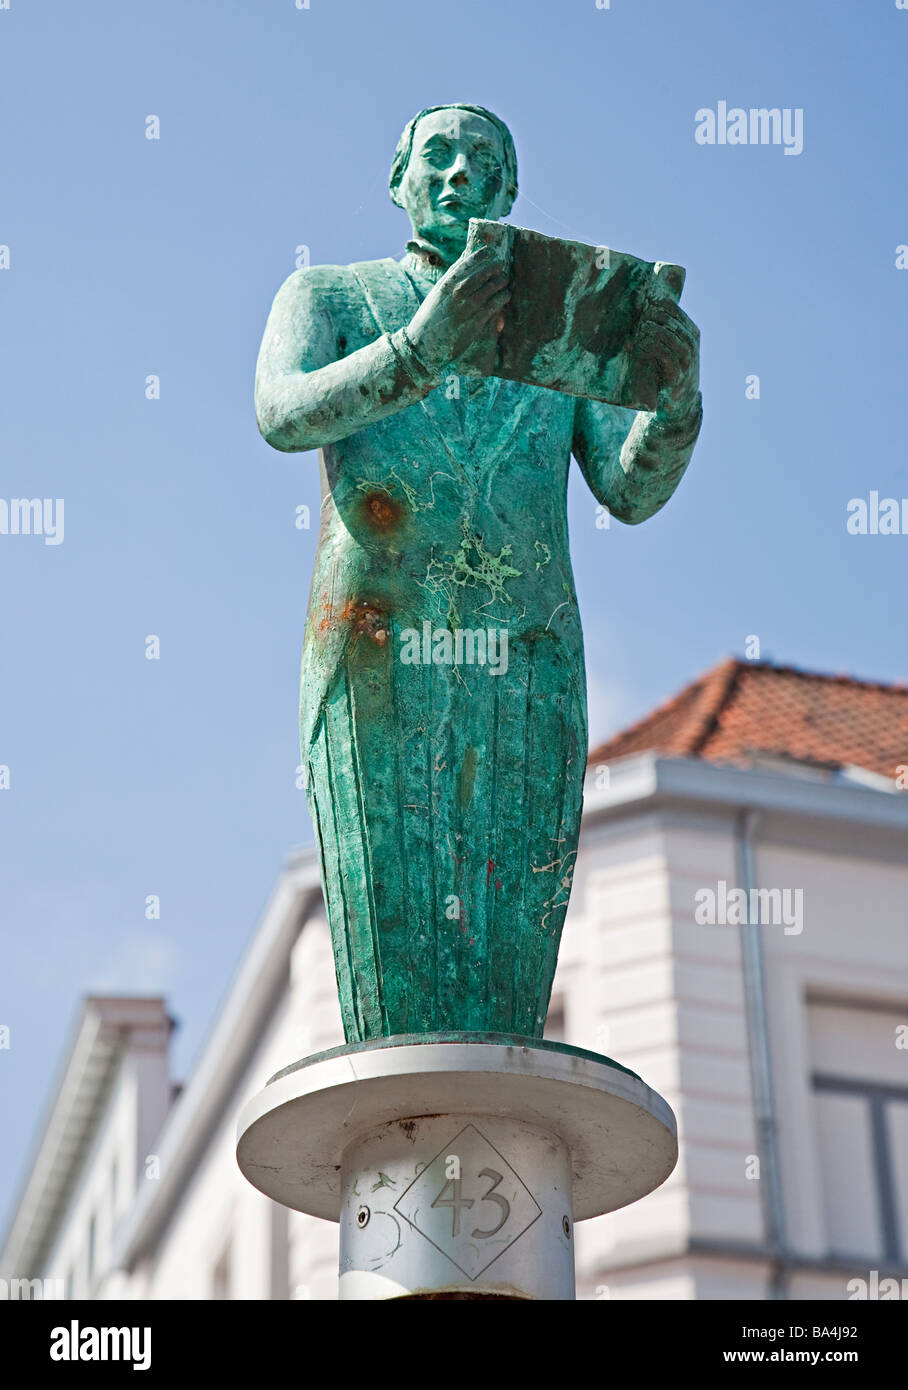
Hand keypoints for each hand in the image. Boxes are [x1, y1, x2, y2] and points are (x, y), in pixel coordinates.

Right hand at [406, 245, 509, 375]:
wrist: (422, 346)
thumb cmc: (430, 319)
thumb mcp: (437, 295)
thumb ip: (451, 278)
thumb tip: (464, 258)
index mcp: (444, 286)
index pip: (464, 265)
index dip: (479, 256)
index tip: (490, 250)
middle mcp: (455, 295)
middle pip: (478, 275)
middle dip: (491, 267)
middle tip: (501, 263)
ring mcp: (464, 309)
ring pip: (487, 289)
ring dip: (499, 282)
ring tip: (504, 279)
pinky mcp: (473, 324)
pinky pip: (492, 307)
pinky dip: (501, 298)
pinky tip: (506, 295)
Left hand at [636, 297, 699, 417]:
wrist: (677, 406)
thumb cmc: (668, 373)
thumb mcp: (668, 348)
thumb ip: (661, 331)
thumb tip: (640, 310)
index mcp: (690, 334)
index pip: (678, 313)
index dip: (663, 304)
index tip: (647, 298)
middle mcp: (692, 346)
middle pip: (677, 324)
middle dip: (659, 315)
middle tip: (643, 312)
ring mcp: (687, 361)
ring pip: (675, 339)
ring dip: (657, 330)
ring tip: (642, 326)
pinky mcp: (678, 377)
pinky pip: (668, 358)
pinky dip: (655, 348)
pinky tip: (642, 344)